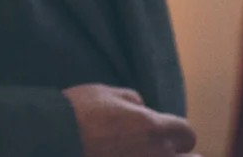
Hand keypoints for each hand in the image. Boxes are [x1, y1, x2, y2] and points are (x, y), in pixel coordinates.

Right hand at [64, 85, 196, 156]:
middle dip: (183, 153)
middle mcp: (156, 150)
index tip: (169, 131)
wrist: (56, 134)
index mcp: (153, 125)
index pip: (186, 131)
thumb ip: (133, 99)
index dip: (179, 131)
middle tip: (168, 149)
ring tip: (155, 154)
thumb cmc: (80, 110)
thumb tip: (143, 107)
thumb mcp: (106, 92)